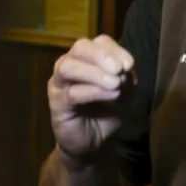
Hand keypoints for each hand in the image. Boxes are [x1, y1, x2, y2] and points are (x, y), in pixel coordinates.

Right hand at [47, 35, 134, 171]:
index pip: (100, 42)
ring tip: (115, 83)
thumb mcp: (125, 95)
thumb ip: (126, 80)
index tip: (130, 65)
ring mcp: (60, 83)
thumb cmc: (108, 113)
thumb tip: (124, 70)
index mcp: (90, 59)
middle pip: (80, 47)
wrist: (95, 143)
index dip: (115, 49)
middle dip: (101, 55)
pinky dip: (93, 91)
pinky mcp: (55, 103)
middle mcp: (71, 65)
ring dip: (95, 73)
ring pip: (68, 66)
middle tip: (119, 69)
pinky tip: (110, 94)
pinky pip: (71, 92)